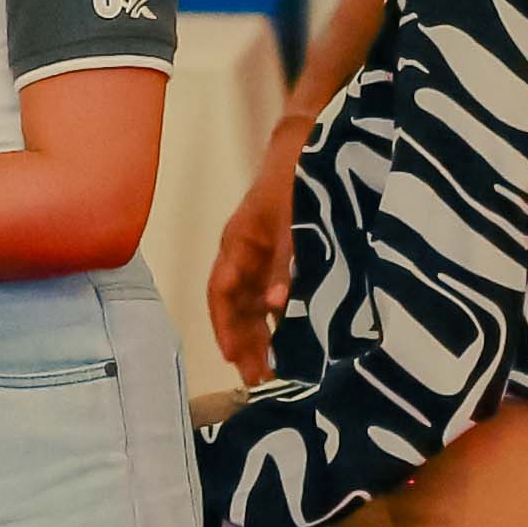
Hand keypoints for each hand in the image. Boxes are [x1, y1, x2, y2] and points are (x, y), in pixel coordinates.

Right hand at [207, 125, 308, 371]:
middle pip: (235, 305)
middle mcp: (242, 252)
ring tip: (269, 369)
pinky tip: (288, 338)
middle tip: (256, 380)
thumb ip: (285, 264)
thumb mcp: (293, 222)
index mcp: (237, 242)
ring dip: (258, 334)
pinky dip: (275, 317)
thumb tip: (276, 307)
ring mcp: (258, 254)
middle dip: (242, 343)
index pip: (221, 292)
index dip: (226, 327)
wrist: (306, 146)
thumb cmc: (296, 179)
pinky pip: (268, 293)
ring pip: (251, 303)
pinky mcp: (276, 255)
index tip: (234, 358)